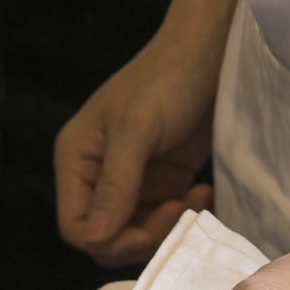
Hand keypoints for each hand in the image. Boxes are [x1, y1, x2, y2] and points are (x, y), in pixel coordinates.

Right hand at [54, 40, 217, 266]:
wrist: (213, 49)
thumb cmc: (168, 77)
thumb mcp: (137, 130)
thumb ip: (115, 185)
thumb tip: (96, 238)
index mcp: (77, 160)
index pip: (76, 225)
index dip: (106, 239)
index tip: (146, 228)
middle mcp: (97, 175)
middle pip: (106, 236)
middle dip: (140, 236)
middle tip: (176, 213)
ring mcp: (131, 179)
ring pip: (136, 232)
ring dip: (167, 227)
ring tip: (194, 199)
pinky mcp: (162, 180)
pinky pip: (163, 218)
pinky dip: (184, 215)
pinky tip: (202, 192)